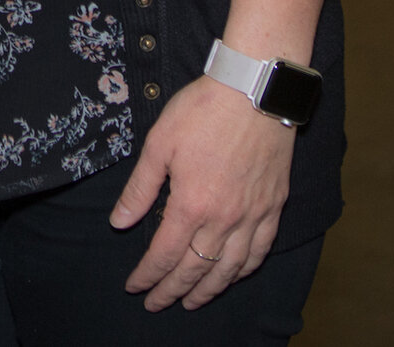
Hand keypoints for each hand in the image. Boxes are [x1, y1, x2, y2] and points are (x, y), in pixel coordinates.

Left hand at [110, 74, 295, 310]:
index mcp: (191, 205)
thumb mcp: (159, 144)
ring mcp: (253, 215)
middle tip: (157, 304)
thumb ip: (140, 189)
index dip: (148, 275)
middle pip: (195, 269)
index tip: (135, 287)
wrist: (255, 90)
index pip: (164, 255)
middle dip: (173, 291)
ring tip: (192, 302)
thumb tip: (119, 222)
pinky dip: (244, 270)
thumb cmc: (203, 110)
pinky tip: (234, 275)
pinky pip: (260, 251)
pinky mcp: (273, 206)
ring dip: (209, 290)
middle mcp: (224, 219)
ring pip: (229, 268)